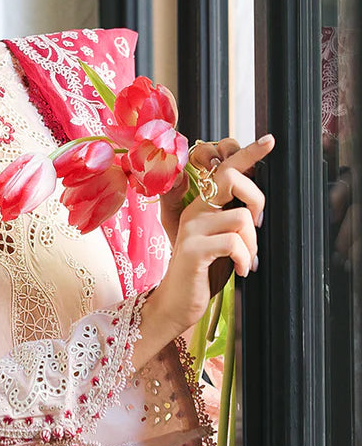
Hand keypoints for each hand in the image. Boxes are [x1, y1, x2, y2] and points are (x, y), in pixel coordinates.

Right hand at [147, 134, 274, 338]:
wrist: (176, 304)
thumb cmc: (202, 273)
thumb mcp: (220, 241)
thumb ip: (232, 220)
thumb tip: (259, 208)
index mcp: (202, 206)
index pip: (224, 169)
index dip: (248, 153)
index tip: (270, 140)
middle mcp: (195, 211)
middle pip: (232, 178)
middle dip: (257, 198)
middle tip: (259, 224)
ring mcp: (193, 229)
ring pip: (242, 217)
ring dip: (253, 244)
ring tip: (247, 261)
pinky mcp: (194, 249)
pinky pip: (234, 243)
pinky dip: (246, 259)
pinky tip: (242, 271)